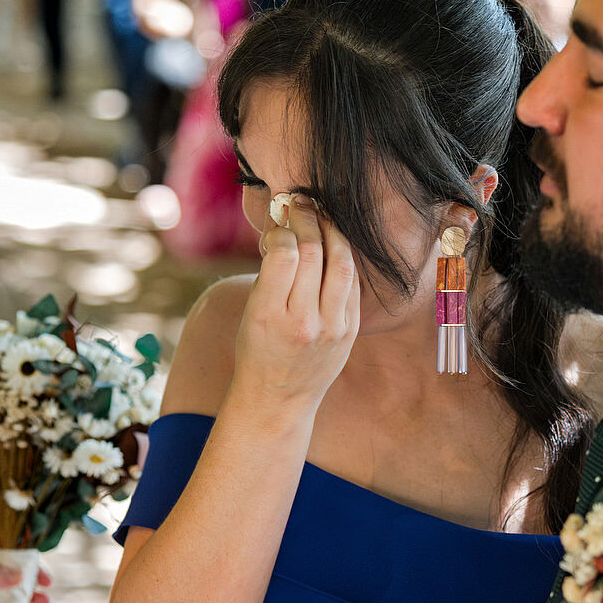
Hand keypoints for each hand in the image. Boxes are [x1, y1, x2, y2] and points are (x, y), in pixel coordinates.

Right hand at [233, 194, 361, 413]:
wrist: (278, 399)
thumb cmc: (257, 349)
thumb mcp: (250, 312)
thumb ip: (270, 273)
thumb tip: (286, 226)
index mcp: (268, 315)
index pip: (284, 254)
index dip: (283, 229)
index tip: (278, 223)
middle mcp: (303, 322)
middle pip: (314, 253)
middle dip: (307, 219)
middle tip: (301, 203)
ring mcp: (332, 328)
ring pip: (341, 263)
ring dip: (331, 231)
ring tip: (321, 215)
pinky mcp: (350, 331)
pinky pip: (352, 283)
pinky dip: (343, 257)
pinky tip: (334, 244)